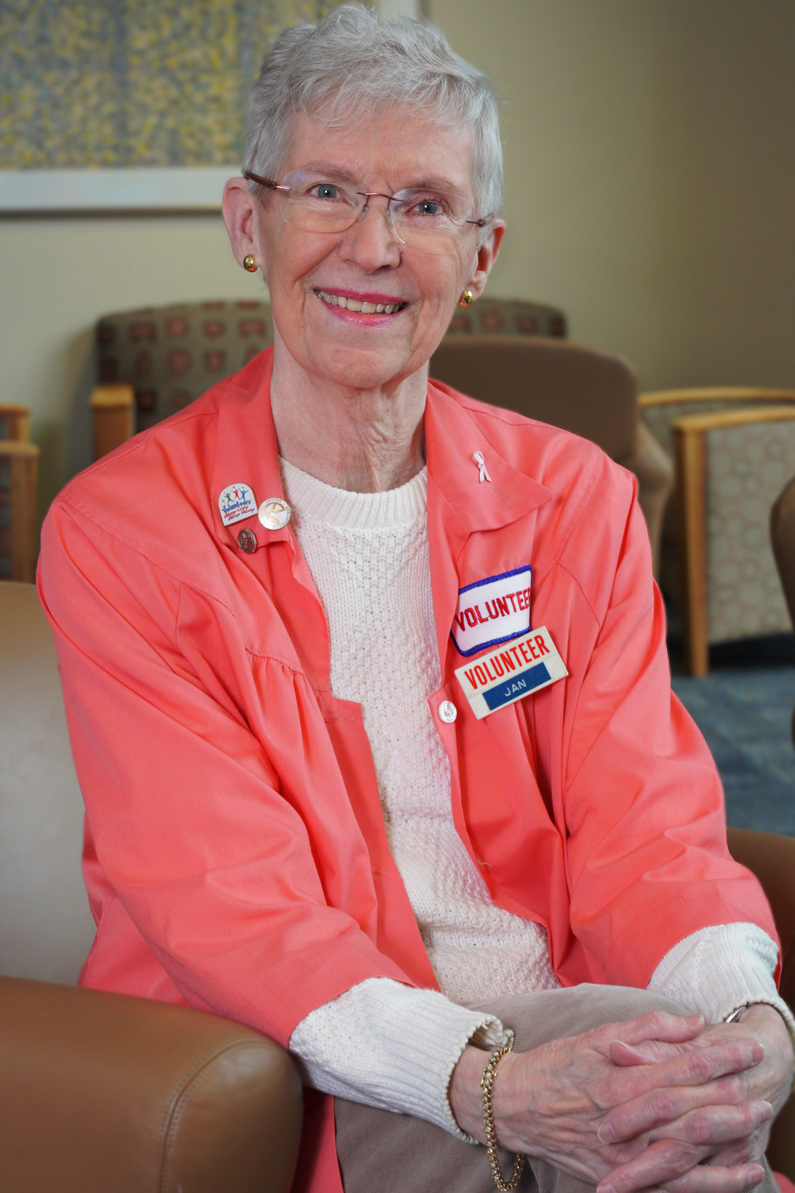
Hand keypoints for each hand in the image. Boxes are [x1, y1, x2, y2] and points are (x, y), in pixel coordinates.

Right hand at [448, 1009, 768, 1190]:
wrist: (513, 1107)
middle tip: (763, 1089)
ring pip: (685, 1153)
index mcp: (617, 1079)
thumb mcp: (597, 1035)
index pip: (679, 1067)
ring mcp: (621, 1155)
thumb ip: (648, 1029)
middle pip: (687, 1111)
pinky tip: (738, 1176)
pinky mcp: (619, 1178)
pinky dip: (709, 1183)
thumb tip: (693, 1022)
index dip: (719, 1057)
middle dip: (730, 1100)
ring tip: (757, 1130)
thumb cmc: (556, 1065)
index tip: (748, 1047)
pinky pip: (671, 1186)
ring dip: (726, 1142)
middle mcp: (622, 1120)